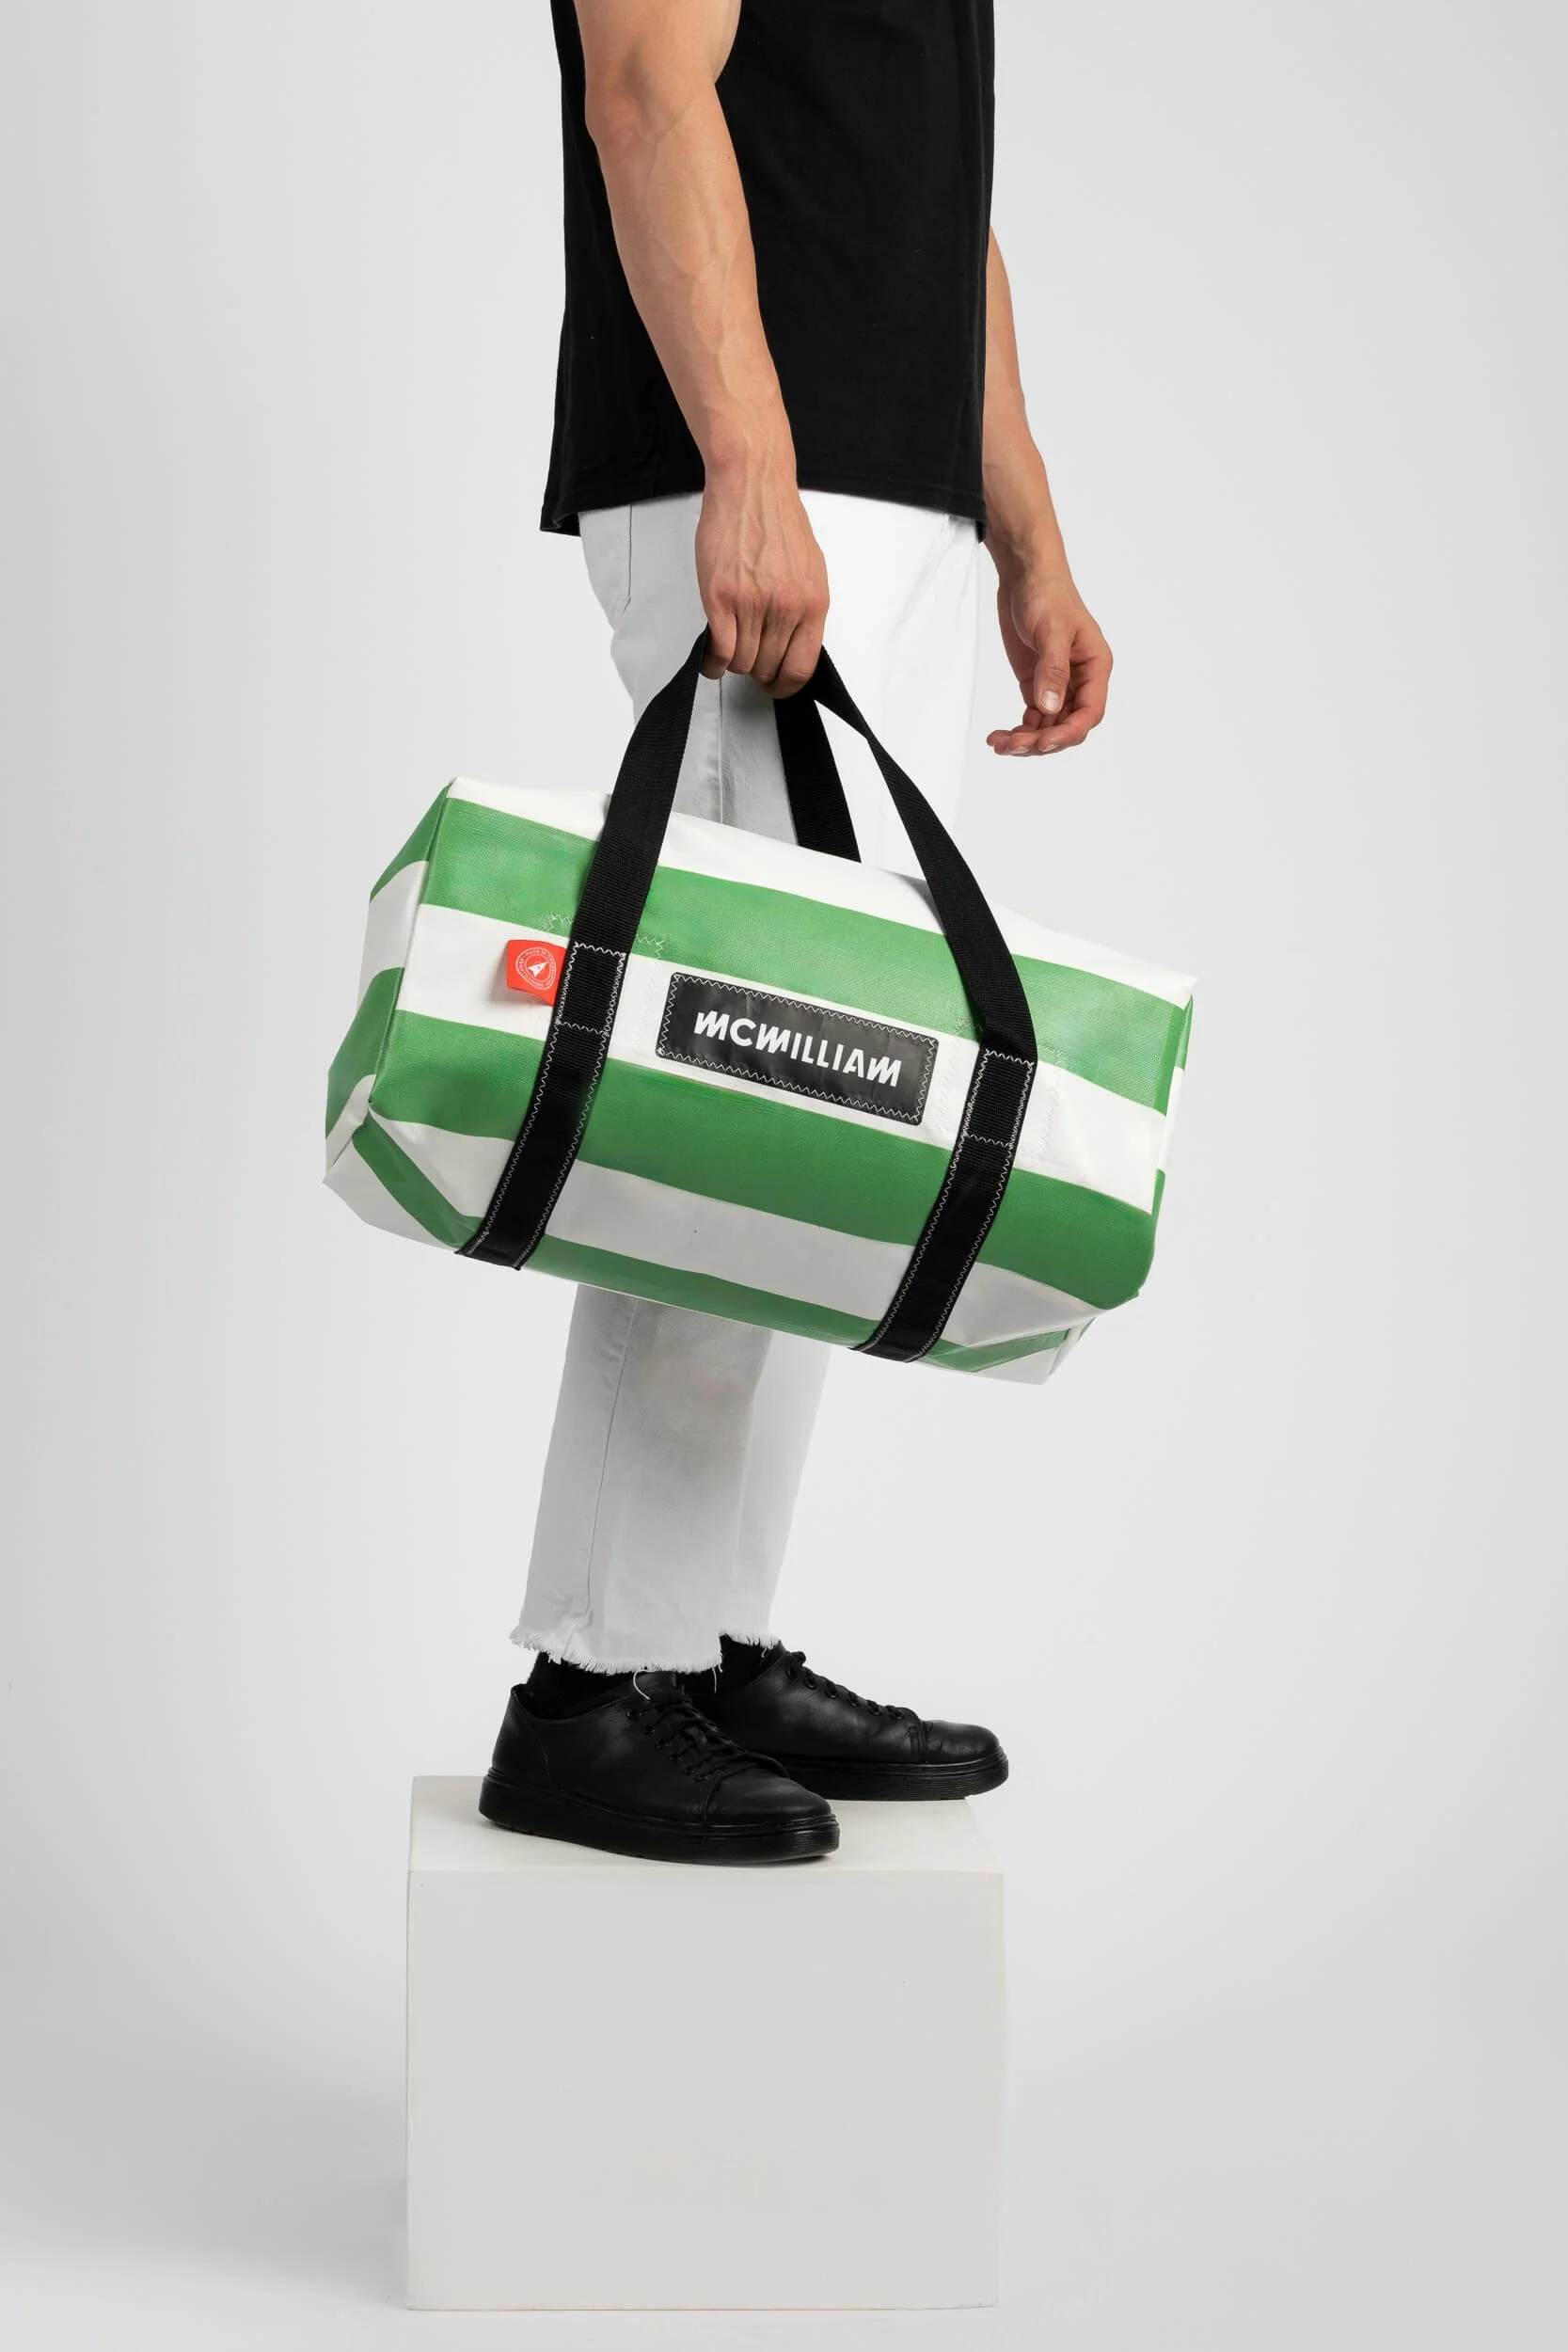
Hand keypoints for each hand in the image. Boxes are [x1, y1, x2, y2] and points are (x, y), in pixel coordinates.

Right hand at [696, 459, 829, 697]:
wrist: (751, 485)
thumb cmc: (777, 520)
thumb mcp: (810, 568)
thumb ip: (804, 608)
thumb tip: (794, 642)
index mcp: (813, 602)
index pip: (802, 667)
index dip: (786, 685)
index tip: (775, 685)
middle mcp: (786, 608)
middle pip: (769, 668)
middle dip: (757, 671)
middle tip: (748, 659)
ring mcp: (752, 604)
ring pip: (742, 663)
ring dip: (734, 663)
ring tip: (729, 648)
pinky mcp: (721, 598)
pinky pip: (719, 651)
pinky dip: (712, 662)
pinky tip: (711, 658)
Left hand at [987, 571, 1111, 754]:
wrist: (1025, 574)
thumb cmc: (1047, 593)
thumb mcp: (1052, 630)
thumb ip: (1052, 670)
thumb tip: (1049, 707)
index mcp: (1095, 666)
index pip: (1089, 712)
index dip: (1068, 733)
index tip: (1042, 742)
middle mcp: (1081, 680)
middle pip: (1068, 725)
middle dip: (1041, 740)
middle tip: (1010, 745)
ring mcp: (1059, 683)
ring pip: (1049, 726)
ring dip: (1026, 740)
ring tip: (998, 743)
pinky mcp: (1038, 683)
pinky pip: (1034, 717)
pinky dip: (1020, 730)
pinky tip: (1001, 735)